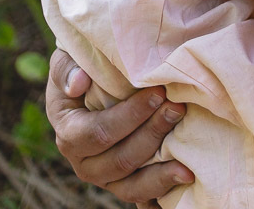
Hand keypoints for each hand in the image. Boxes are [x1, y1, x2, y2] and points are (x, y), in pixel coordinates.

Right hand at [46, 48, 191, 206]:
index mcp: (68, 132)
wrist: (92, 80)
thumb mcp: (67, 59)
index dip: (129, 116)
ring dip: (160, 172)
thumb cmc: (82, 65)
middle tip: (178, 108)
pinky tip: (182, 181)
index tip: (158, 93)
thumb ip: (67, 69)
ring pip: (130, 185)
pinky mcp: (122, 183)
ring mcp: (103, 177)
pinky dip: (160, 190)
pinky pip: (140, 194)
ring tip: (186, 163)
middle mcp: (82, 162)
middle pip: (119, 160)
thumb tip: (78, 83)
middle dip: (152, 134)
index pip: (98, 132)